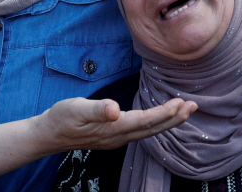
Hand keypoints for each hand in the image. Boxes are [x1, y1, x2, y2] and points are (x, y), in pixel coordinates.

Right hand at [0, 96, 195, 184]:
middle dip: (175, 118)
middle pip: (153, 128)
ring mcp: (117, 138)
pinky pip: (141, 130)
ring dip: (168, 121)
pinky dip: (155, 122)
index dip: (165, 113)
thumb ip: (96, 109)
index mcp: (113, 128)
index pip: (146, 121)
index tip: (181, 103)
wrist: (48, 135)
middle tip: (193, 106)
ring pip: (149, 130)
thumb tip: (114, 109)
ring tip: (184, 110)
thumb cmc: (61, 119)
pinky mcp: (113, 136)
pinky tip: (158, 117)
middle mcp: (119, 136)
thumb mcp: (76, 109)